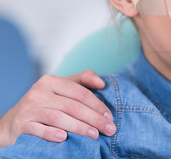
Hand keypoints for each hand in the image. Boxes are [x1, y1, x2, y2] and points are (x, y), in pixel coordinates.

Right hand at [0, 70, 115, 147]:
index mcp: (51, 81)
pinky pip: (39, 130)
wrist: (14, 121)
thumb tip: (102, 83)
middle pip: (73, 106)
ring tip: (95, 135)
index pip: (80, 93)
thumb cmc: (46, 103)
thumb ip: (83, 80)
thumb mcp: (62, 87)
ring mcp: (29, 109)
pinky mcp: (21, 125)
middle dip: (94, 119)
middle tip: (109, 129)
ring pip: (59, 118)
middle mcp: (39, 93)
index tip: (109, 116)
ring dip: (80, 128)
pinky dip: (52, 134)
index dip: (97, 105)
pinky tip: (65, 138)